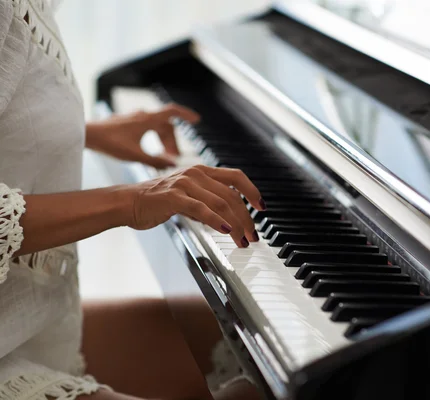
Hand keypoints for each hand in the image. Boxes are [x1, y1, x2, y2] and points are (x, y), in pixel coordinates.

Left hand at [86, 103, 199, 168]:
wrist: (86, 135)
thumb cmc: (109, 143)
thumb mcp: (135, 155)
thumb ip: (155, 161)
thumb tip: (172, 165)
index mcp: (148, 120)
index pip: (173, 112)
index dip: (186, 115)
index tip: (197, 120)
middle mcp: (143, 116)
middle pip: (166, 126)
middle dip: (173, 142)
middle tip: (174, 157)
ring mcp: (134, 119)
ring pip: (157, 128)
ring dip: (163, 141)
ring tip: (164, 157)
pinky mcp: (127, 124)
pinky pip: (147, 129)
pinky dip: (153, 139)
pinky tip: (150, 151)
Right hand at [126, 165, 265, 246]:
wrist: (127, 202)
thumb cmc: (157, 201)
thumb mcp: (188, 197)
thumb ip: (208, 201)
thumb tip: (231, 218)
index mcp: (202, 171)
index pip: (236, 177)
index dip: (252, 191)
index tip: (261, 208)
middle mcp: (196, 173)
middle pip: (232, 195)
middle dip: (246, 218)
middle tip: (252, 236)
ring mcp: (185, 183)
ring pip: (221, 203)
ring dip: (236, 225)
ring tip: (241, 240)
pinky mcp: (174, 197)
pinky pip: (202, 209)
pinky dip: (217, 221)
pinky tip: (226, 231)